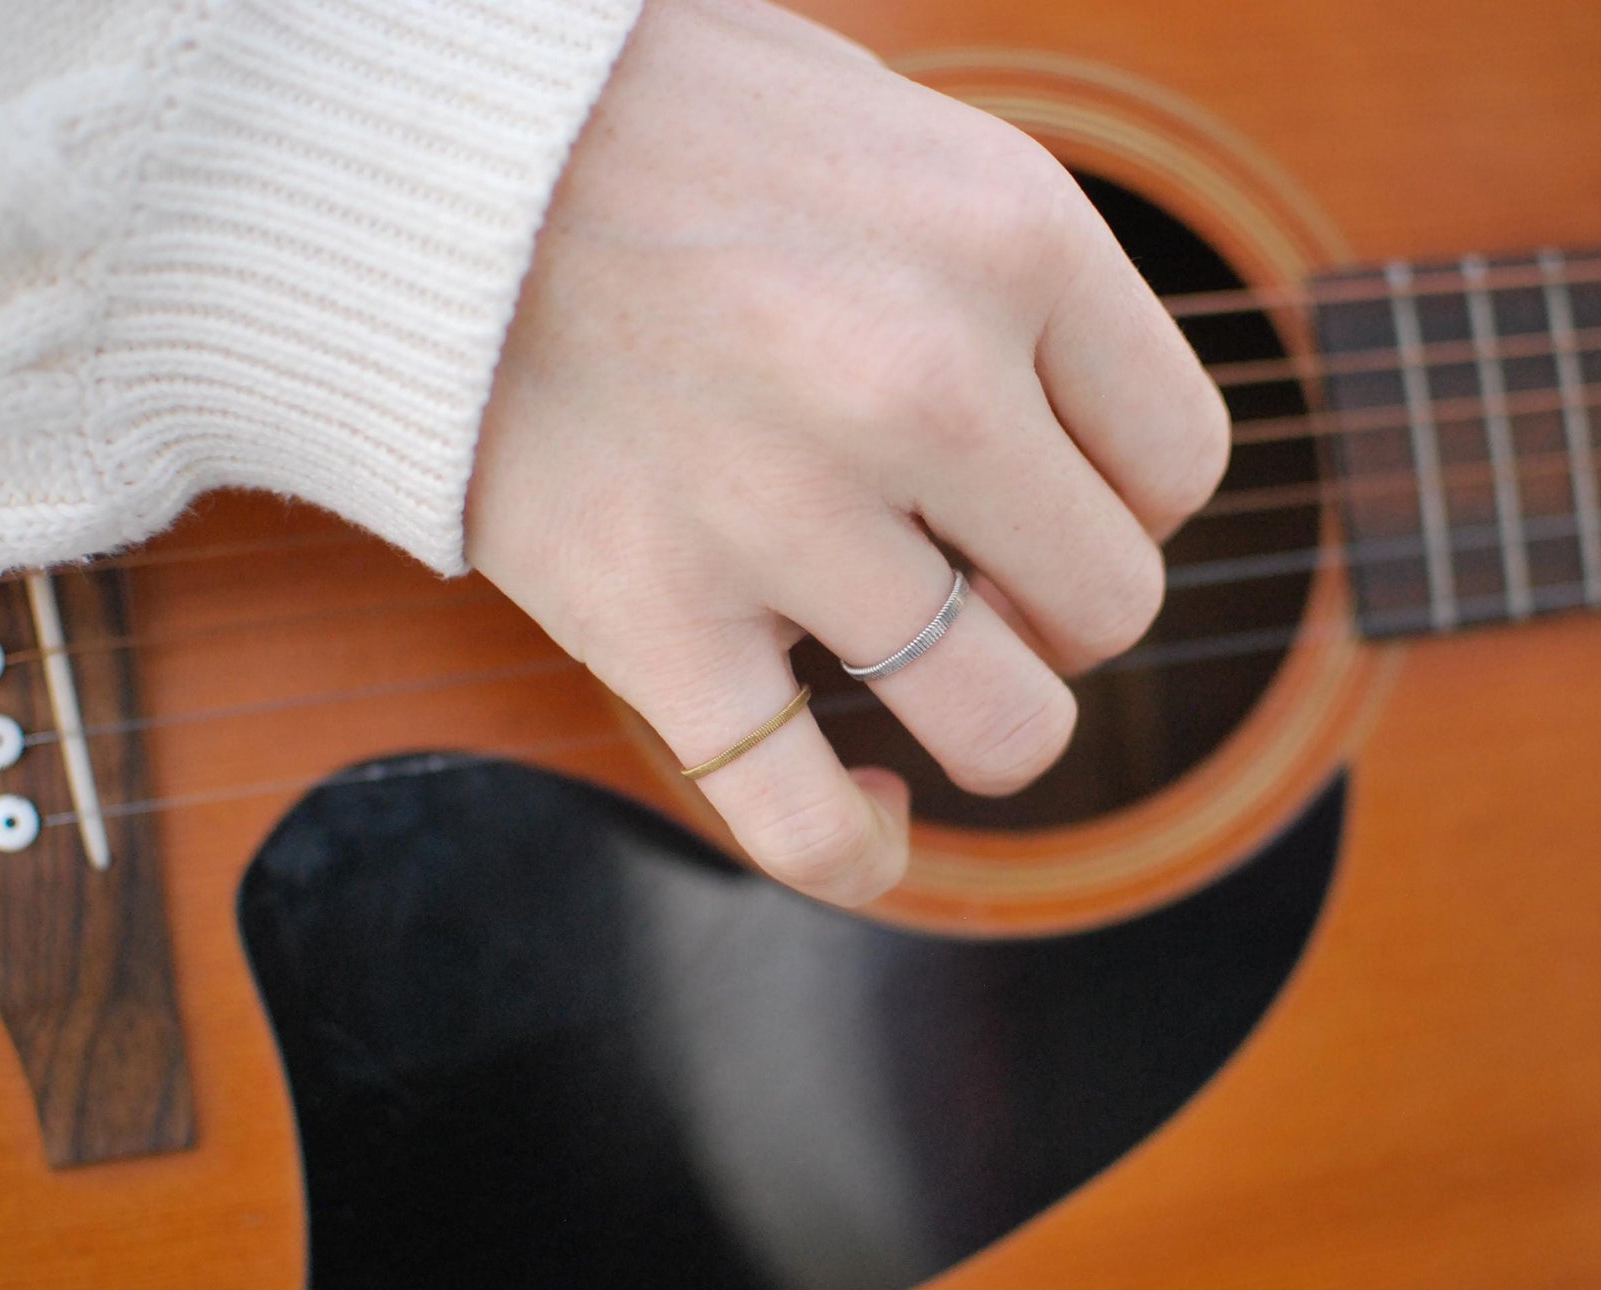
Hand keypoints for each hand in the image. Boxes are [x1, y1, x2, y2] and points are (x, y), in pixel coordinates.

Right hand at [467, 0, 1228, 906]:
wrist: (418, 148)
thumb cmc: (663, 126)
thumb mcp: (893, 129)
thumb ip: (1016, 279)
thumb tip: (1095, 440)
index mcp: (1009, 232)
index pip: (1182, 462)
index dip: (1126, 495)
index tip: (1048, 484)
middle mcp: (920, 379)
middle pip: (1109, 606)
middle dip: (1053, 604)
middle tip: (967, 560)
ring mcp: (783, 512)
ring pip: (1007, 729)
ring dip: (982, 718)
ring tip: (921, 661)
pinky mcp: (651, 619)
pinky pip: (811, 824)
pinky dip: (863, 851)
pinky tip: (876, 813)